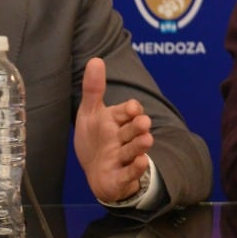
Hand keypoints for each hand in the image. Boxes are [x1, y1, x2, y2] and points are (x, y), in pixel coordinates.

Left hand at [74, 58, 155, 203]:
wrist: (96, 173)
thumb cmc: (95, 141)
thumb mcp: (90, 114)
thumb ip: (93, 89)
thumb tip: (96, 60)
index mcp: (115, 121)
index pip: (127, 111)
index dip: (130, 109)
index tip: (132, 108)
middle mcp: (122, 138)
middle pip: (133, 130)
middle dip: (138, 126)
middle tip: (143, 122)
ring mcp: (123, 158)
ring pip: (134, 150)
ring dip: (140, 145)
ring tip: (146, 140)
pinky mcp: (121, 177)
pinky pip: (129, 173)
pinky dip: (135, 168)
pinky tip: (140, 162)